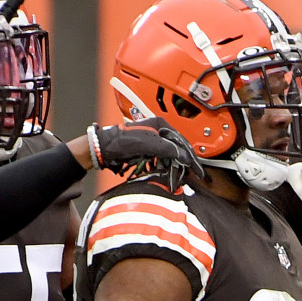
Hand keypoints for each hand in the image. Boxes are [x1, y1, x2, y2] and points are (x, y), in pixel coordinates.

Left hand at [86, 118, 203, 184]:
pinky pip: (161, 158)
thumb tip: (182, 155)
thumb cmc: (123, 141)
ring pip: (170, 154)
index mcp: (160, 124)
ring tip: (178, 176)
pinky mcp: (147, 149)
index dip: (189, 155)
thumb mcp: (149, 144)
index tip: (196, 168)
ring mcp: (152, 140)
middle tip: (189, 173)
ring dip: (174, 165)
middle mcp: (158, 130)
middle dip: (183, 161)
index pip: (181, 140)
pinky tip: (167, 173)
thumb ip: (167, 148)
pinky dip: (165, 166)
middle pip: (177, 147)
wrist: (105, 148)